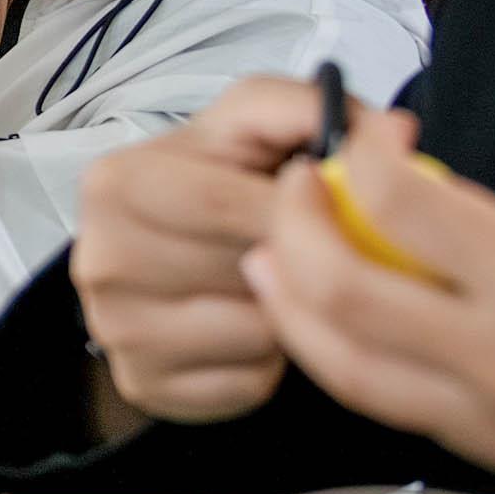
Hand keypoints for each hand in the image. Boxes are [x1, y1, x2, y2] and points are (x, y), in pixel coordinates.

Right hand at [68, 75, 319, 422]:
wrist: (165, 252)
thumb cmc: (220, 183)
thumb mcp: (254, 124)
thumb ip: (311, 108)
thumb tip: (393, 133)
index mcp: (118, 183)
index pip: (221, 203)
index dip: (293, 208)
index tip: (331, 206)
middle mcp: (101, 259)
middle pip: (240, 270)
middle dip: (292, 259)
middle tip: (303, 245)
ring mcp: (118, 331)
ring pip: (254, 331)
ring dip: (287, 311)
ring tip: (274, 282)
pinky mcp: (146, 384)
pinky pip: (247, 383)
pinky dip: (270, 361)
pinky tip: (254, 329)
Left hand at [241, 113, 494, 493]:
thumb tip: (460, 224)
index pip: (401, 209)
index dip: (364, 156)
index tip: (369, 131)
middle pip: (339, 298)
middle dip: (295, 231)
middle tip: (294, 188)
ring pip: (347, 373)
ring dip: (295, 311)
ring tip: (275, 261)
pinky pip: (402, 412)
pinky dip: (357, 364)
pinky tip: (350, 326)